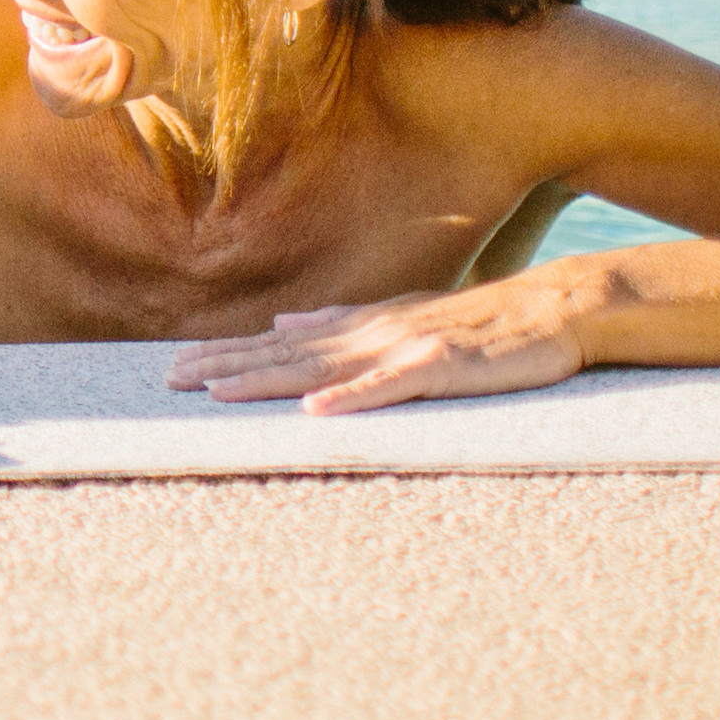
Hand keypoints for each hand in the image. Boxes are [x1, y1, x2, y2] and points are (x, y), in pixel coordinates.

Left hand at [172, 276, 584, 413]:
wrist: (551, 309)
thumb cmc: (479, 320)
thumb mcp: (399, 318)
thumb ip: (339, 322)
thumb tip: (282, 324)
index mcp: (359, 327)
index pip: (280, 345)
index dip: (228, 354)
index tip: (178, 368)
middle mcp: (370, 333)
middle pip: (285, 355)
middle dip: (226, 366)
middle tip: (169, 381)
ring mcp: (403, 346)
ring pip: (322, 367)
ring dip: (267, 379)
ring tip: (216, 392)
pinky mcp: (441, 363)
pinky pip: (390, 385)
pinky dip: (352, 396)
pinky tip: (316, 409)